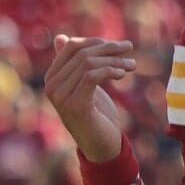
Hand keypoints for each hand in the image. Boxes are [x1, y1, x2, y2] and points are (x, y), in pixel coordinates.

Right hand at [45, 35, 134, 162]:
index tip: (120, 46)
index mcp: (52, 77)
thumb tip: (61, 37)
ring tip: (132, 64)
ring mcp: (61, 96)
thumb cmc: (96, 115)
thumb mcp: (86, 86)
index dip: (97, 42)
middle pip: (82, 53)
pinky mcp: (75, 105)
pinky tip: (123, 74)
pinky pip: (91, 76)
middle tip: (130, 49)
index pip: (72, 46)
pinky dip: (110, 71)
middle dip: (109, 49)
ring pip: (88, 63)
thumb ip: (74, 65)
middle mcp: (51, 86)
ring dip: (114, 60)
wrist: (101, 146)